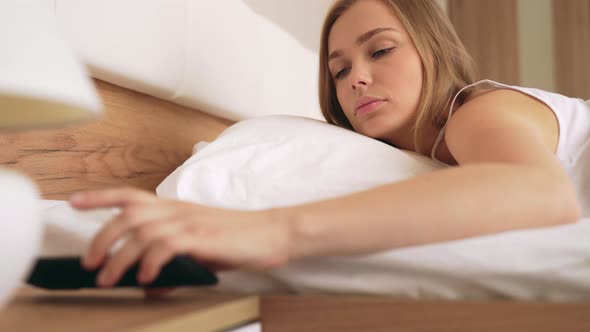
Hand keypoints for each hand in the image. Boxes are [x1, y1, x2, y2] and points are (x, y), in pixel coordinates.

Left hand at [69, 187, 290, 287]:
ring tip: (109, 278)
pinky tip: (147, 279)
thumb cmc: (237, 239)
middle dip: (100, 237)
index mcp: (175, 208)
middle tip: (89, 263)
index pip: (131, 195)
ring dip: (119, 257)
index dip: (100, 197)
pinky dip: (150, 263)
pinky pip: (166, 246)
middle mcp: (178, 211)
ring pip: (141, 231)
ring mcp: (190, 222)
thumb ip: (172, 265)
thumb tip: (150, 287)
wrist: (272, 233)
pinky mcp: (202, 237)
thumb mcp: (199, 251)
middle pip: (128, 214)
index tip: (74, 202)